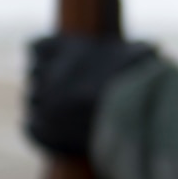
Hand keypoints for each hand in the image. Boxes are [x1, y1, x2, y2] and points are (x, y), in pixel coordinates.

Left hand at [25, 33, 153, 158]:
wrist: (133, 113)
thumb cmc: (140, 80)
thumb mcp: (141, 53)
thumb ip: (131, 51)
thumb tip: (145, 51)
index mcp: (67, 48)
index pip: (38, 47)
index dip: (46, 55)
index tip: (51, 61)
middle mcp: (49, 72)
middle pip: (34, 74)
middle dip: (47, 80)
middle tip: (64, 88)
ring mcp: (43, 102)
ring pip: (33, 100)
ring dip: (45, 104)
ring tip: (65, 111)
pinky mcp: (43, 130)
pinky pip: (32, 127)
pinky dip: (42, 128)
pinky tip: (56, 130)